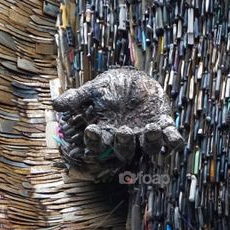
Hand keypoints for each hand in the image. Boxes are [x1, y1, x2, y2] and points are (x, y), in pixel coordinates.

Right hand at [52, 67, 183, 165]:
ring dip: (151, 141)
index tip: (92, 129)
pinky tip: (173, 138)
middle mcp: (127, 138)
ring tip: (151, 128)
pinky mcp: (164, 126)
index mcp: (108, 132)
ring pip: (150, 148)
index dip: (95, 141)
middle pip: (124, 151)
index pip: (99, 144)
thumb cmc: (112, 86)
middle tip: (124, 130)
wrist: (134, 78)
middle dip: (124, 143)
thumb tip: (55, 104)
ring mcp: (146, 134)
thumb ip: (77, 98)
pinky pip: (171, 140)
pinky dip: (173, 141)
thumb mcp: (94, 89)